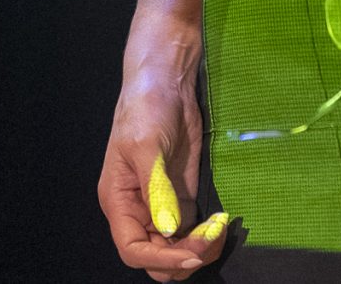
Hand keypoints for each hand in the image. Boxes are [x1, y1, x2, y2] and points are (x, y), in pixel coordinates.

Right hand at [99, 40, 228, 278]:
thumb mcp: (146, 146)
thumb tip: (167, 230)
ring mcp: (163, 206)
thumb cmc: (145, 108)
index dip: (162, 259)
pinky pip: (194, 232)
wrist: (167, 82)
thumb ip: (156, 190)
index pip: (133, 249)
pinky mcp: (184, 197)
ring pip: (178, 249)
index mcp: (119, 201)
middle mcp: (138, 210)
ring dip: (201, 249)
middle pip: (157, 257)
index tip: (192, 251)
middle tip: (212, 234)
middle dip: (185, 256)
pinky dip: (208, 235)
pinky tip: (221, 220)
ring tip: (220, 226)